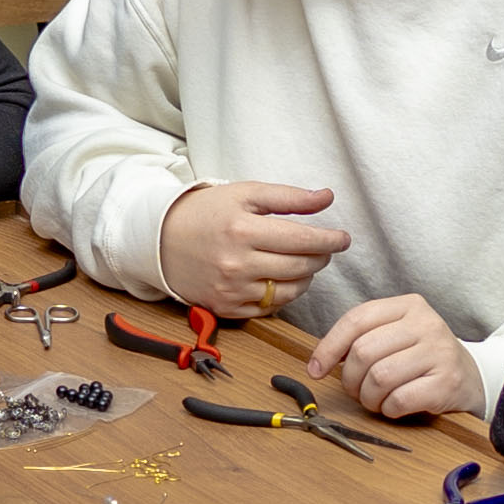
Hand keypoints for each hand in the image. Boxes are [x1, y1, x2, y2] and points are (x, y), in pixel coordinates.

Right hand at [157, 179, 350, 320]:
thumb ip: (288, 197)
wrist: (161, 240)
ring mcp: (230, 290)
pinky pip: (267, 309)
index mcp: (243, 230)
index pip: (302, 240)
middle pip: (299, 267)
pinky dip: (281, 296)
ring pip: (288, 292)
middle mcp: (237, 264)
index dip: (330, 240)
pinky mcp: (225, 309)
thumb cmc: (205, 212)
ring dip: (305, 279)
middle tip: (325, 249)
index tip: (343, 238)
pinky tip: (281, 280)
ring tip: (304, 264)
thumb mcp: (245, 193)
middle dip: (320, 258)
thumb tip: (326, 197)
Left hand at [313, 292, 473, 424]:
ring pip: (379, 378)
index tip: (316, 368)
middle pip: (363, 352)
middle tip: (357, 390)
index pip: (356, 320)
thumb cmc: (423, 358)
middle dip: (351, 379)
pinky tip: (394, 406)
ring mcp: (439, 352)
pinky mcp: (447, 382)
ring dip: (369, 397)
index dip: (328, 347)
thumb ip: (363, 338)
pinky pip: (399, 399)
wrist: (471, 378)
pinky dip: (388, 409)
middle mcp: (426, 323)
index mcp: (409, 305)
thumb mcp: (397, 335)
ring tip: (376, 399)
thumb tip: (319, 360)